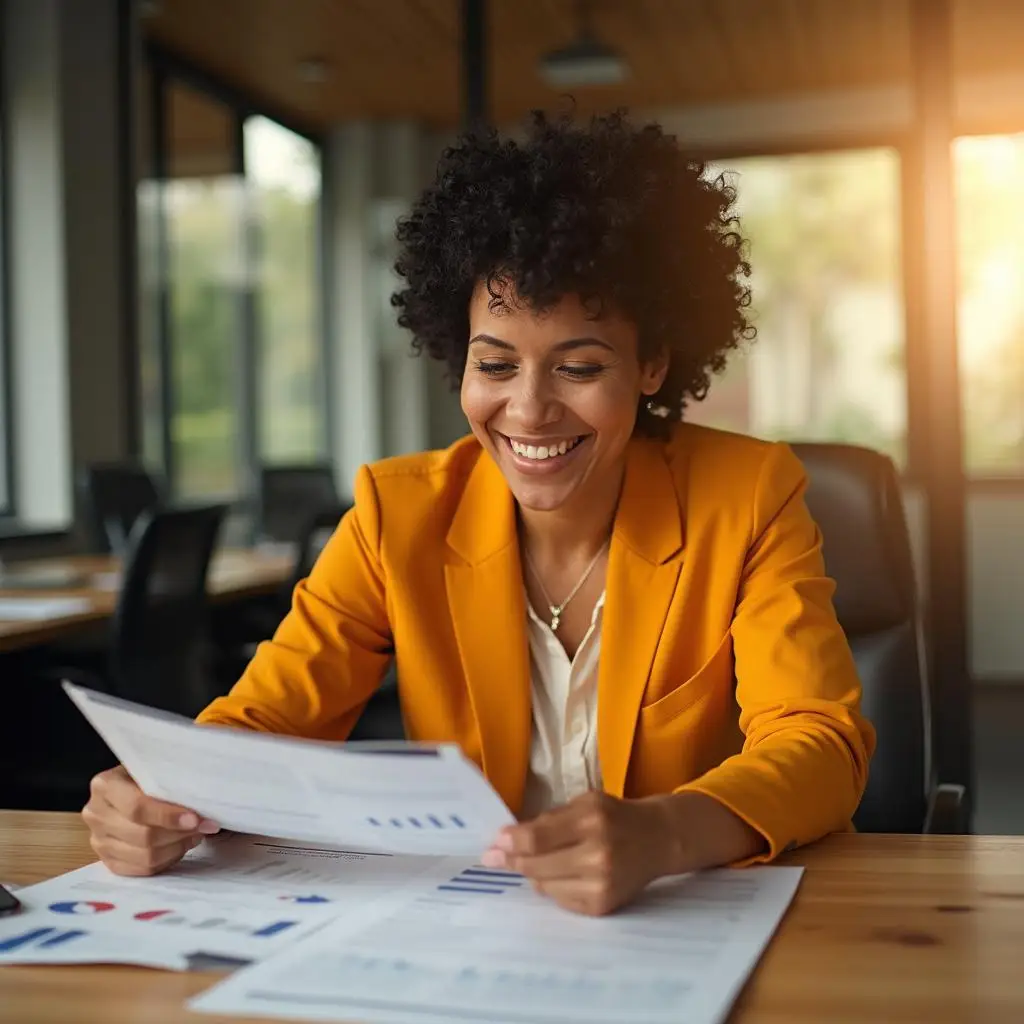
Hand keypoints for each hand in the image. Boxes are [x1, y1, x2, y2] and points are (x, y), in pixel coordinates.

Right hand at [82, 765, 219, 875]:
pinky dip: (167, 860)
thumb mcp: (155, 768)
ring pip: (145, 856)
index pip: (137, 807)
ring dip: (177, 847)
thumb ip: (170, 782)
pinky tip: (180, 846)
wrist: (129, 786)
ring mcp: (99, 841)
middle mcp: (96, 814)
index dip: (168, 816)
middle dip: (179, 833)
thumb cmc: (148, 773)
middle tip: (205, 826)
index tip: (195, 819)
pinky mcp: (107, 861)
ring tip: (196, 834)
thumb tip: (201, 803)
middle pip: (143, 836)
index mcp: (104, 786)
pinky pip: (142, 870)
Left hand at [480, 790, 674, 915]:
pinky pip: (560, 901)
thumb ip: (549, 820)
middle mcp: (597, 854)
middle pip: (537, 865)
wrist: (657, 840)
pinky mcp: (603, 906)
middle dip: (512, 861)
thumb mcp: (585, 803)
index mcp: (591, 820)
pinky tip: (559, 875)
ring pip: (545, 886)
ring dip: (533, 874)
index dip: (510, 842)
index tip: (493, 844)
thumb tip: (508, 839)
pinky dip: (552, 887)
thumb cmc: (615, 816)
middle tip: (493, 858)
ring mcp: (601, 884)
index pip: (538, 837)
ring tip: (534, 863)